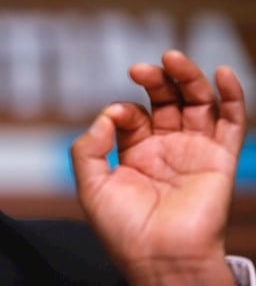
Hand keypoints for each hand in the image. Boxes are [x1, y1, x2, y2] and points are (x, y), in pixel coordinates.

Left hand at [70, 50, 245, 284]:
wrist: (159, 259)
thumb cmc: (123, 230)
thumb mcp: (90, 186)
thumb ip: (87, 148)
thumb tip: (105, 114)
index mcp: (134, 152)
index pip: (132, 114)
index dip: (122, 109)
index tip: (115, 117)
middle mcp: (165, 147)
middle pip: (165, 100)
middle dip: (155, 80)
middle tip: (142, 68)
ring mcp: (193, 150)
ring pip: (196, 103)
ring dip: (188, 77)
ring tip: (173, 58)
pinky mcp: (219, 159)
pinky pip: (231, 124)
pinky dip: (230, 97)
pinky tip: (222, 74)